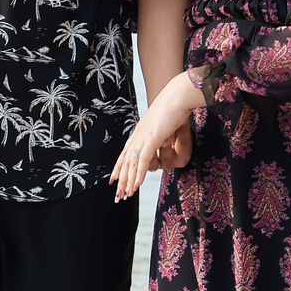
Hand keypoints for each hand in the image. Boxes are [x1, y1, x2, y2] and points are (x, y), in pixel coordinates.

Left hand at [110, 73, 203, 197]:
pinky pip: (143, 160)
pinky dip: (139, 173)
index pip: (124, 154)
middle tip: (117, 195)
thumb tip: (161, 139)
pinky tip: (136, 184)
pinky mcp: (152, 138)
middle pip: (125, 162)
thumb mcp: (161, 122)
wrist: (177, 95)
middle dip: (121, 180)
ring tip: (126, 195)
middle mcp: (137, 135)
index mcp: (139, 132)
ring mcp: (143, 137)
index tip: (113, 180)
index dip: (118, 168)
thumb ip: (157, 132)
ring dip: (129, 181)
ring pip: (132, 164)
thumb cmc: (173, 106)